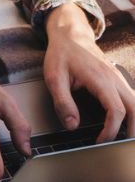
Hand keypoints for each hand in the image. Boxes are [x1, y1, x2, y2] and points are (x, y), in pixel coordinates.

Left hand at [44, 4, 134, 140]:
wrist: (70, 34)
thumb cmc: (62, 54)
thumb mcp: (54, 77)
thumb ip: (62, 102)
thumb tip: (72, 125)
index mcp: (101, 79)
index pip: (117, 110)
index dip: (111, 130)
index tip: (100, 142)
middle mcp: (114, 78)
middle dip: (132, 130)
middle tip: (122, 147)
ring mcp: (118, 78)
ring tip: (125, 138)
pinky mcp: (116, 79)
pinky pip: (131, 97)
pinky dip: (132, 112)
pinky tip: (126, 123)